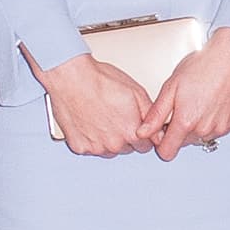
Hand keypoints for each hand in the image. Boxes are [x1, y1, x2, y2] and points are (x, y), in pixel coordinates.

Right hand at [37, 51, 154, 157]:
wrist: (72, 78)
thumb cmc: (101, 81)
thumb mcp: (136, 92)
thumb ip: (150, 114)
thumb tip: (157, 129)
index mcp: (131, 132)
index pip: (146, 146)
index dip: (144, 134)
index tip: (138, 126)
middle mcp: (114, 144)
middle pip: (128, 149)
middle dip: (127, 136)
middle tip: (118, 117)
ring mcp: (95, 148)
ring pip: (110, 151)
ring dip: (110, 139)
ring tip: (104, 117)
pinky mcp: (79, 147)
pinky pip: (92, 149)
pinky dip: (92, 139)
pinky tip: (91, 122)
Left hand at [137, 26, 229, 161]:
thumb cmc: (204, 65)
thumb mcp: (171, 86)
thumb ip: (156, 114)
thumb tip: (143, 132)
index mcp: (186, 121)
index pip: (167, 152)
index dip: (162, 142)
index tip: (163, 129)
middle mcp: (205, 129)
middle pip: (184, 143)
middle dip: (180, 130)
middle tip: (183, 105)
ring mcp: (221, 127)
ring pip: (201, 137)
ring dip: (197, 126)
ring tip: (199, 101)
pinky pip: (217, 130)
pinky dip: (213, 121)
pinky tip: (213, 102)